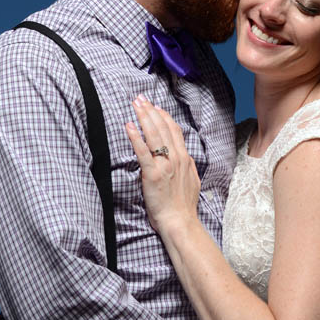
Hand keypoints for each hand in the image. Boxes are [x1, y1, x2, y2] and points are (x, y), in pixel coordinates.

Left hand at [125, 96, 200, 232]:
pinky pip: (143, 152)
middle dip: (151, 110)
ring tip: (135, 105)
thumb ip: (186, 167)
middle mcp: (176, 158)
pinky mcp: (152, 174)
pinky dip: (135, 137)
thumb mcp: (191, 181)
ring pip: (154, 134)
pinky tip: (129, 126)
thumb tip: (183, 158)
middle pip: (163, 127)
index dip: (164, 116)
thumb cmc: (182, 206)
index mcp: (185, 159)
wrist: (180, 221)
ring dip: (143, 117)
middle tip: (140, 98)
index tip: (155, 107)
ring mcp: (165, 165)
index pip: (174, 131)